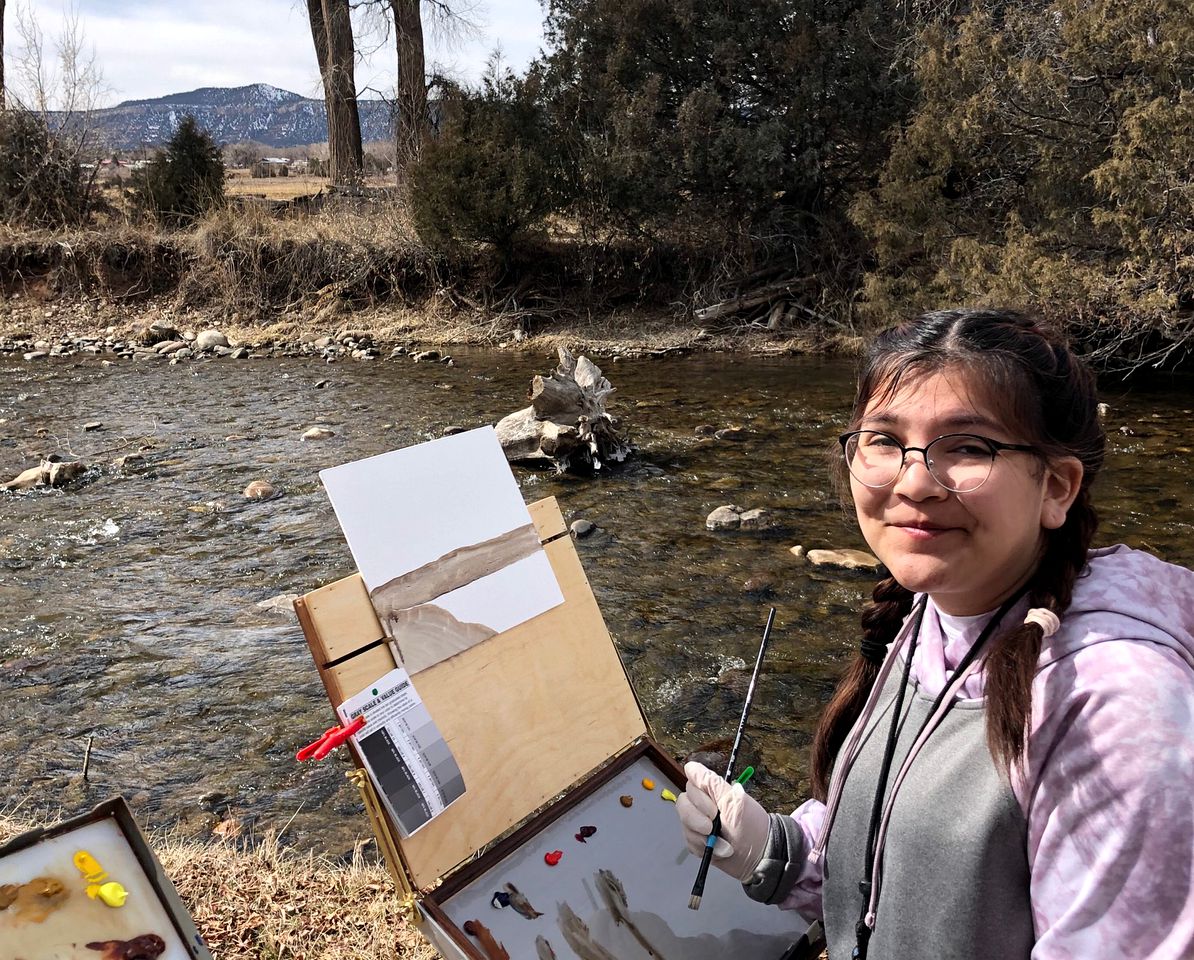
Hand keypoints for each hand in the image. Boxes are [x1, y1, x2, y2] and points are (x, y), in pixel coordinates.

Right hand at [676, 760, 770, 882]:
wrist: (758, 855)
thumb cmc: (751, 826)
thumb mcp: (736, 803)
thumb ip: (713, 784)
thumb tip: (691, 767)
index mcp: (712, 789)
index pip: (692, 774)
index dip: (697, 787)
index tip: (711, 803)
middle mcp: (701, 802)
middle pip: (683, 801)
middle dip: (698, 817)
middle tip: (713, 825)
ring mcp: (696, 822)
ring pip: (684, 823)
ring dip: (703, 836)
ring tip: (722, 843)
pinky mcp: (695, 840)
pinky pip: (689, 840)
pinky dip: (703, 847)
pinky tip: (717, 849)